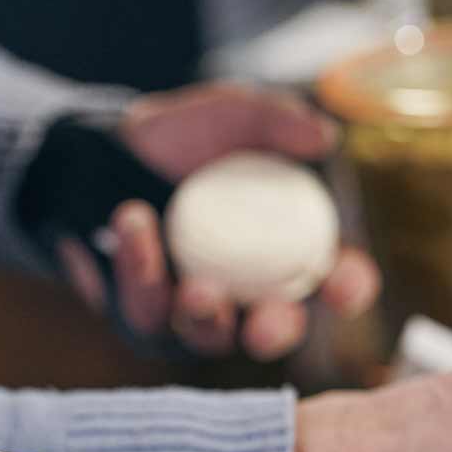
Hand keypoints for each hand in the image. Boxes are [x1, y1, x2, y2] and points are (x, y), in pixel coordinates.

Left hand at [58, 85, 379, 359]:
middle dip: (276, 332)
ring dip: (206, 316)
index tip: (340, 284)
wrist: (103, 150)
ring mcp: (196, 311)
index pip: (334, 280)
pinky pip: (145, 311)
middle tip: (265, 324)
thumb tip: (324, 137)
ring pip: (209, 336)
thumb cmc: (184, 137)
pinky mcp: (144, 316)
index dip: (348, 289)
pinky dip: (142, 270)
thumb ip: (275, 120)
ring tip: (198, 288)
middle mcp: (250, 291)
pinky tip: (135, 224)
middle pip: (276, 329)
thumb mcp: (230, 114)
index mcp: (290, 249)